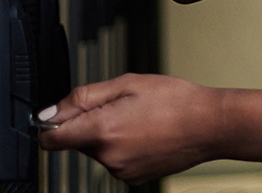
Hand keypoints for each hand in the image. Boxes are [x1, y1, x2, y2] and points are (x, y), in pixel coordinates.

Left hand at [37, 73, 227, 184]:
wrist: (211, 125)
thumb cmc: (176, 100)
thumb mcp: (127, 84)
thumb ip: (83, 97)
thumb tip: (51, 112)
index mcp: (102, 130)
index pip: (51, 139)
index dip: (50, 125)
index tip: (58, 115)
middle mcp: (108, 156)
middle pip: (77, 142)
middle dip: (90, 124)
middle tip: (121, 106)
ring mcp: (121, 170)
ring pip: (98, 151)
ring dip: (109, 136)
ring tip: (140, 120)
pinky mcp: (133, 178)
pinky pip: (116, 161)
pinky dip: (124, 148)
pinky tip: (146, 134)